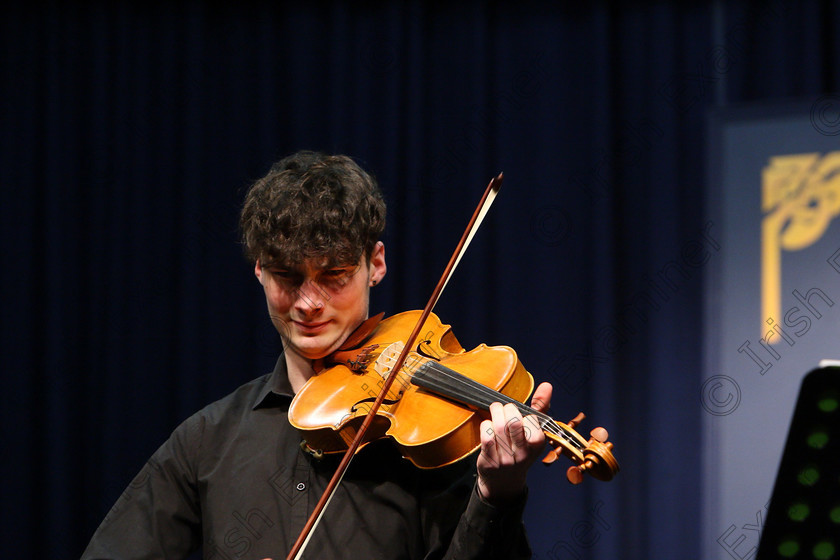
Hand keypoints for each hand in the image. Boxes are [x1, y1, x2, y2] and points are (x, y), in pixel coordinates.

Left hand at [475, 382, 551, 504]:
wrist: (504, 481)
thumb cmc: (520, 449)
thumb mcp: (534, 431)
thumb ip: (540, 407)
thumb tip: (547, 385)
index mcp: (537, 445)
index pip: (531, 419)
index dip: (523, 413)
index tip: (519, 415)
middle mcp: (523, 453)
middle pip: (513, 421)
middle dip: (506, 408)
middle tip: (503, 408)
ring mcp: (506, 458)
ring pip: (499, 426)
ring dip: (495, 413)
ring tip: (495, 412)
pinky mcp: (490, 460)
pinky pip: (486, 435)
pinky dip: (485, 425)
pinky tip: (488, 426)